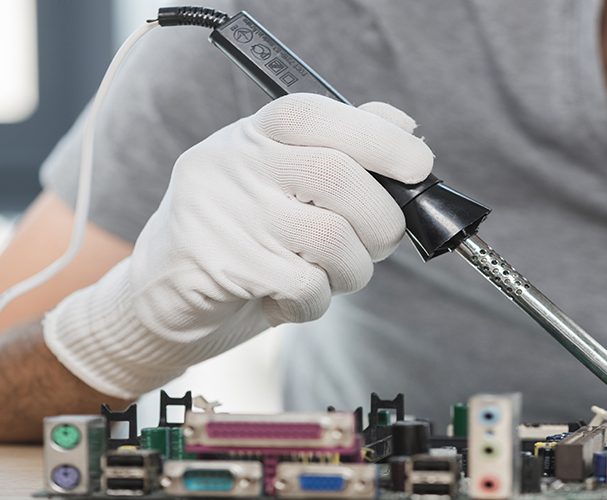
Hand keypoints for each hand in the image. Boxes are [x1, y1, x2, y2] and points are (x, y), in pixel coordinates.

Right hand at [43, 93, 432, 398]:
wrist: (156, 298)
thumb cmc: (239, 235)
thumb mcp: (278, 180)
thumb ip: (338, 151)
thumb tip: (406, 132)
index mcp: (252, 136)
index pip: (317, 115)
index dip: (380, 137)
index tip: (419, 165)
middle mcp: (232, 165)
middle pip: (337, 177)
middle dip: (382, 218)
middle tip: (382, 239)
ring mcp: (222, 216)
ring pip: (330, 239)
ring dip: (353, 268)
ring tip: (335, 274)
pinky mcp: (220, 269)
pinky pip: (306, 287)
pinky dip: (317, 302)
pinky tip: (296, 298)